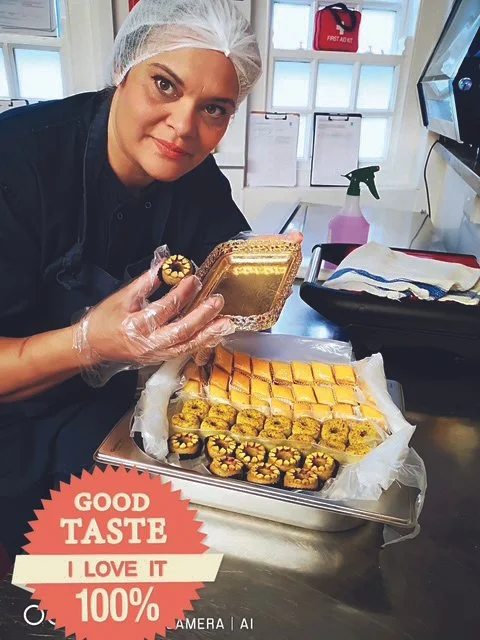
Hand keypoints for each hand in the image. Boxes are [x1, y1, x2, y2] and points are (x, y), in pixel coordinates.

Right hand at [73, 271, 234, 368]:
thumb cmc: (104, 321)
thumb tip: (163, 268)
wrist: (93, 348)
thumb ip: (143, 284)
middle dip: (202, 316)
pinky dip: (200, 342)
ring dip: (208, 333)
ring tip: (225, 323)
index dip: (182, 293)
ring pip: (186, 345)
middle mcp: (148, 343)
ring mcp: (156, 354)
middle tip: (217, 301)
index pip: (165, 308)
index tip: (194, 279)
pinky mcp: (160, 358)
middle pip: (181, 330)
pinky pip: (184, 351)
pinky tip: (213, 334)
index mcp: (136, 325)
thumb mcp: (120, 298)